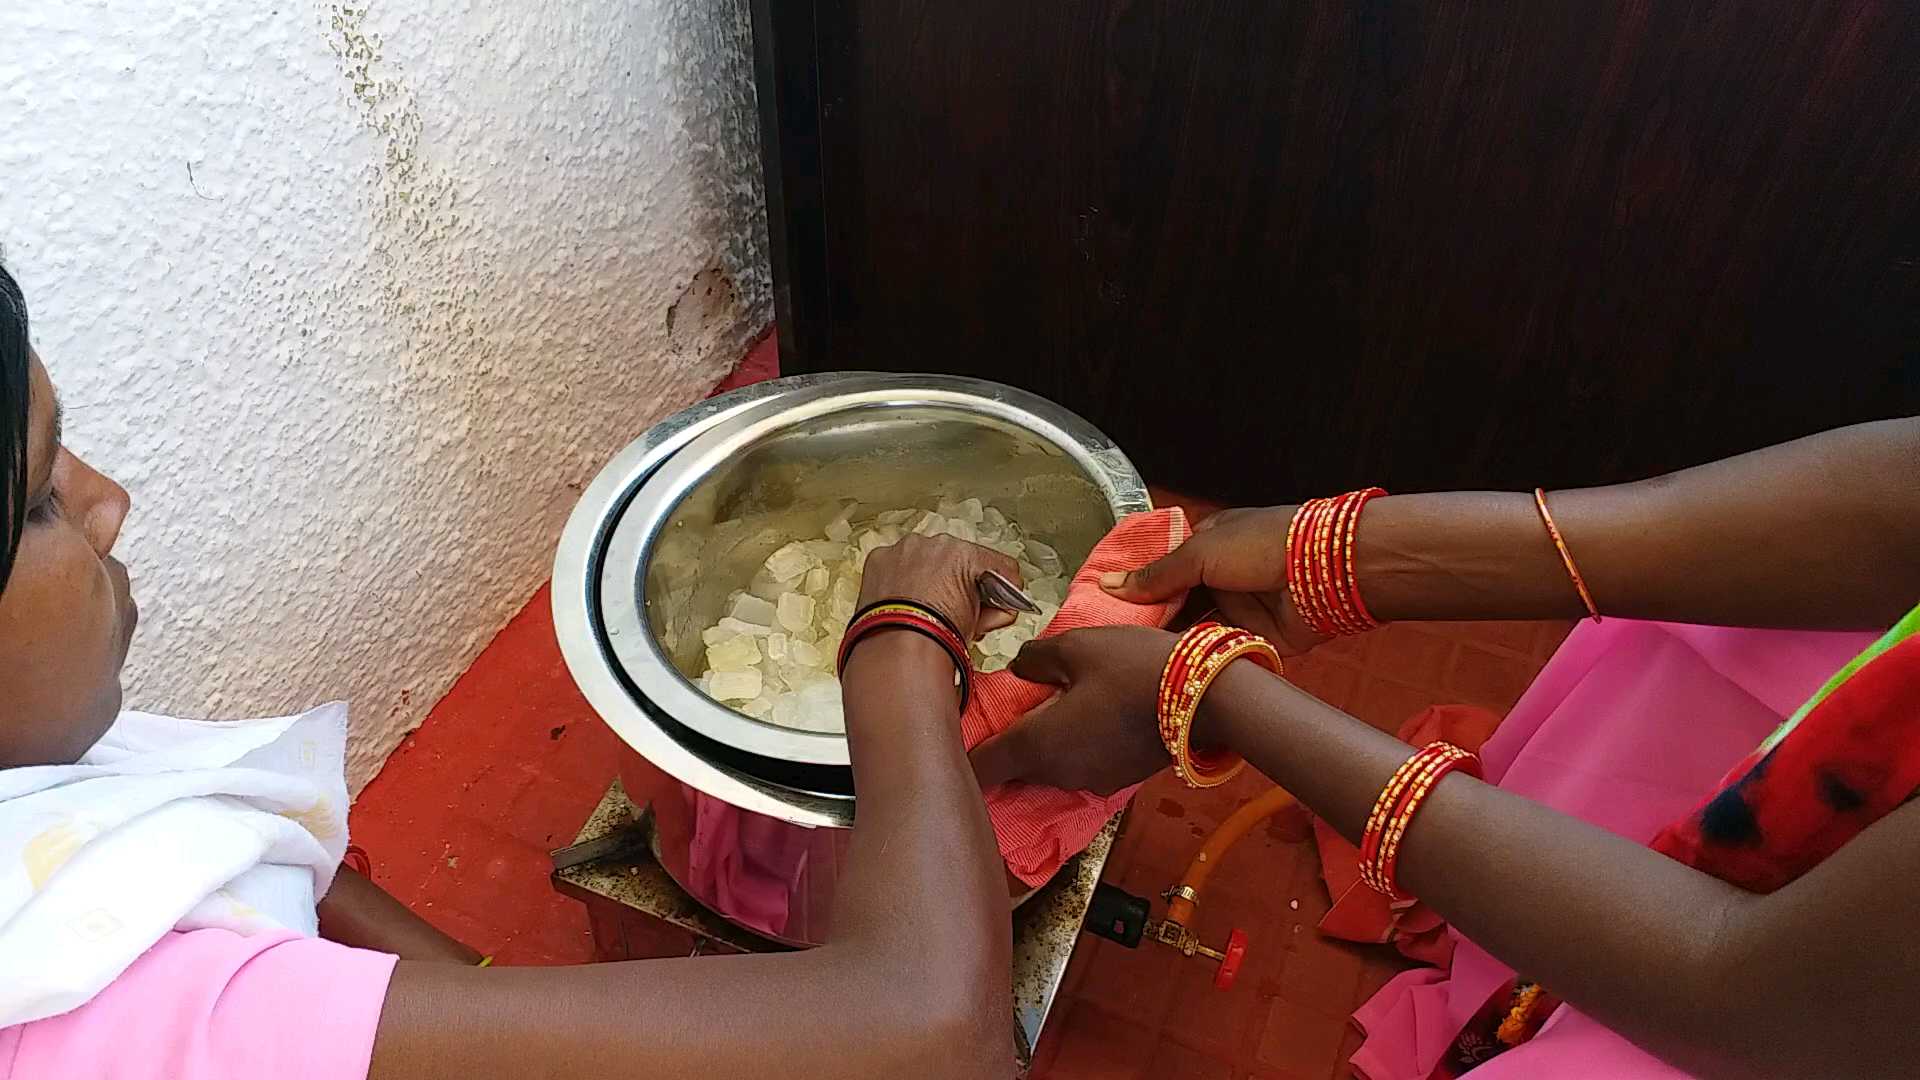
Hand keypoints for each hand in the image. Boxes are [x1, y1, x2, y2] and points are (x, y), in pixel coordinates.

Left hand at [856, 534, 1022, 641]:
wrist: (898, 651)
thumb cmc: (936, 638)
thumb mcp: (979, 624)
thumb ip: (995, 609)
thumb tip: (998, 610)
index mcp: (964, 554)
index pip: (996, 565)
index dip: (1000, 586)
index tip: (995, 599)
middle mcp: (933, 544)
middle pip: (958, 561)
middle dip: (960, 582)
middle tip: (957, 609)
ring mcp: (904, 550)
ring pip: (925, 559)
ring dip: (929, 578)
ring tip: (926, 608)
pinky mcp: (879, 559)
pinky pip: (896, 565)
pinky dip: (900, 580)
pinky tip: (903, 602)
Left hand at [969, 627, 1177, 794]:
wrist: (1206, 698)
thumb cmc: (1133, 668)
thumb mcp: (1077, 646)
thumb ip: (1036, 658)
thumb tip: (1020, 668)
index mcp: (1038, 745)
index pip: (981, 767)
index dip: (961, 756)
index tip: (952, 741)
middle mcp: (1059, 774)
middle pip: (1014, 769)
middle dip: (1005, 747)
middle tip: (1004, 712)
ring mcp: (1091, 781)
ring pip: (1049, 768)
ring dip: (1043, 746)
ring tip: (1049, 710)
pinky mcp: (1119, 779)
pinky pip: (1080, 766)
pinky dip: (1074, 748)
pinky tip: (1086, 719)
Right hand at [1099, 506, 1328, 654]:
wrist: (1327, 572)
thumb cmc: (1265, 544)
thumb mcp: (1200, 552)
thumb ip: (1156, 574)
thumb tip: (1108, 585)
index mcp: (1206, 545)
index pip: (1161, 569)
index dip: (1134, 588)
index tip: (1102, 609)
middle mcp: (1219, 577)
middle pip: (1174, 603)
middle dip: (1148, 620)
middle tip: (1111, 641)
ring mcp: (1236, 609)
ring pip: (1192, 630)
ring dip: (1169, 641)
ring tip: (1130, 659)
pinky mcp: (1251, 639)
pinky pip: (1216, 651)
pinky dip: (1196, 658)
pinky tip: (1165, 670)